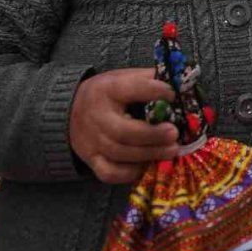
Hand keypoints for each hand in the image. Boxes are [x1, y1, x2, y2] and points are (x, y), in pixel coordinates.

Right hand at [69, 68, 178, 184]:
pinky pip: (110, 173)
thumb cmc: (108, 93)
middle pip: (123, 131)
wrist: (70, 110)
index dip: (154, 91)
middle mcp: (97, 116)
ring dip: (149, 154)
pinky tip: (148, 165)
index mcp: (107, 89)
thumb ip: (149, 80)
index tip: (172, 96)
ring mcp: (92, 141)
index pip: (131, 88)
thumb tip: (181, 85)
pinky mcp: (91, 160)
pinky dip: (131, 172)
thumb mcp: (124, 78)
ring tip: (171, 150)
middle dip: (152, 135)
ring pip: (119, 153)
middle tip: (174, 133)